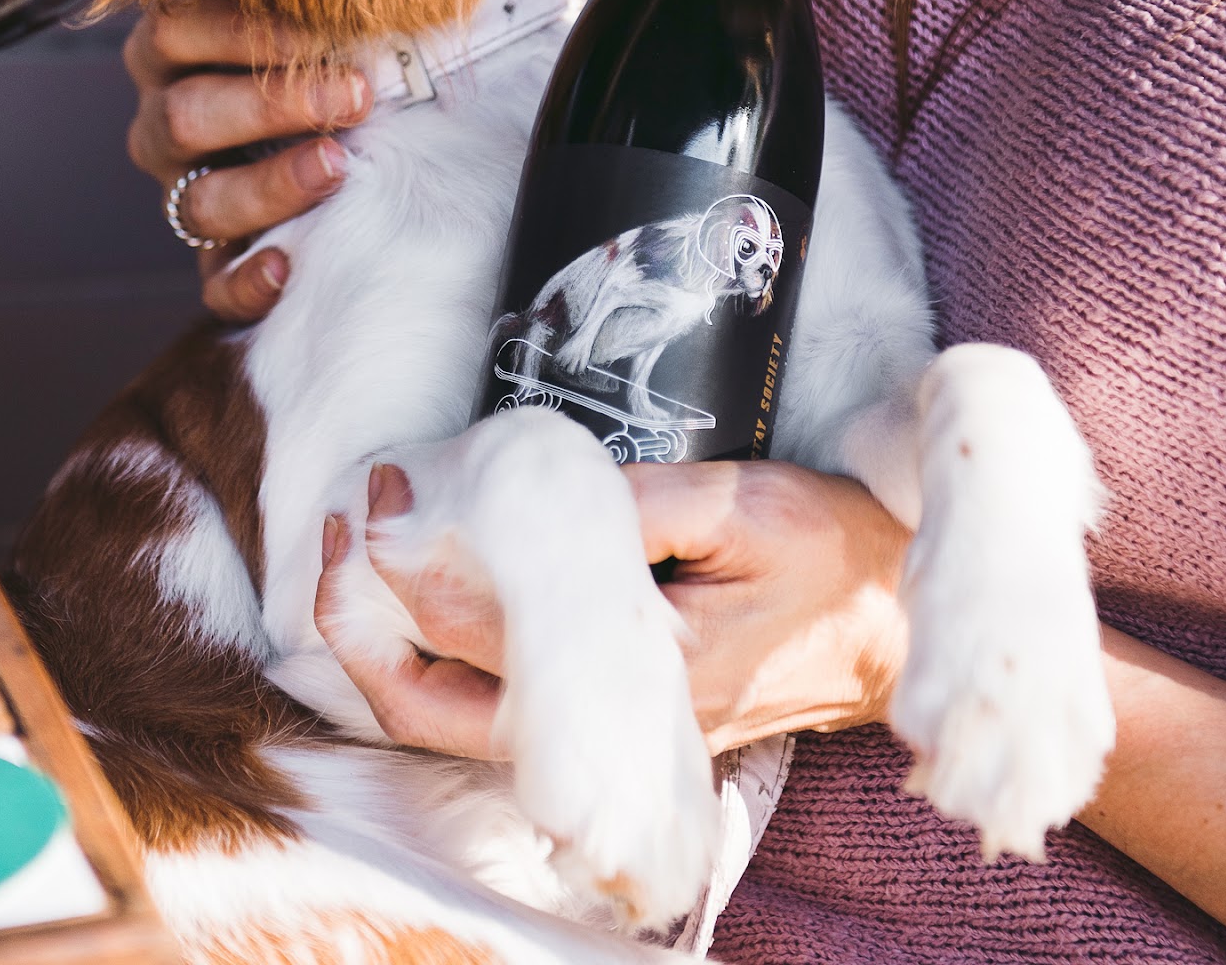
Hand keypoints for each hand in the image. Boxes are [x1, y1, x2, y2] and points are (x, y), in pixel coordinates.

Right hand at [123, 0, 370, 321]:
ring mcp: (185, 192)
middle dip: (271, 106)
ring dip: (269, 185)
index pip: (176, 30)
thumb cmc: (326, 46)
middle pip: (185, 116)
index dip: (244, 31)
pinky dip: (247, 281)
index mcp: (173, 50)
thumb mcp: (309, 0)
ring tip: (338, 168)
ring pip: (199, 201)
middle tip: (354, 94)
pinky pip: (214, 282)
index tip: (323, 32)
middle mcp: (166, 123)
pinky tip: (289, 264)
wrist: (351, 122)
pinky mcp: (216, 257)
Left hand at [315, 458, 910, 758]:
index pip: (491, 626)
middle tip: (333, 544)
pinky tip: (418, 620)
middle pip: (451, 706)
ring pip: (469, 727)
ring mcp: (617, 734)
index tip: (382, 491)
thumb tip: (545, 491)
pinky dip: (445, 673)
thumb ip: (647, 504)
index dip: (420, 558)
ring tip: (348, 584)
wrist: (892, 634)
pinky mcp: (622, 723)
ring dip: (394, 662)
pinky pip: (506, 716)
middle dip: (371, 629)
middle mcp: (619, 721)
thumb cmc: (832, 560)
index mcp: (648, 664)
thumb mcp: (749, 507)